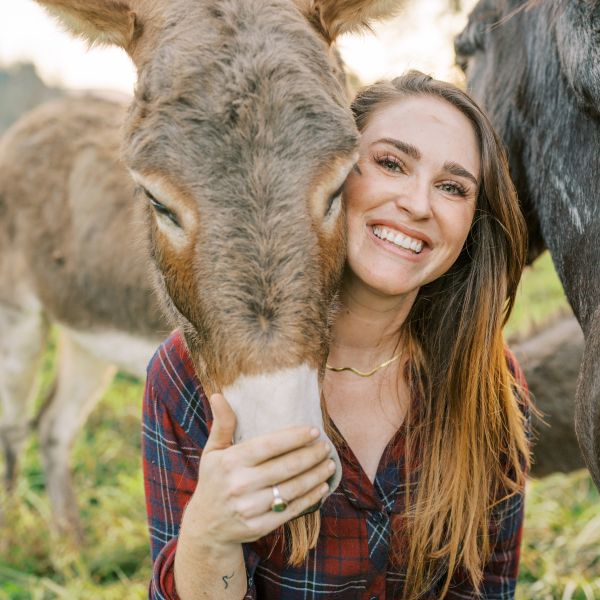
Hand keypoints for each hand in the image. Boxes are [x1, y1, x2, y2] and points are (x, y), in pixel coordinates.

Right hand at [181, 393, 334, 549]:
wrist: (207, 525)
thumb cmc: (214, 479)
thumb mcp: (213, 451)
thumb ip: (222, 424)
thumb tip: (218, 395)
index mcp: (231, 461)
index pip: (270, 445)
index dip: (295, 437)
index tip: (314, 430)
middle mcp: (240, 484)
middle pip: (286, 467)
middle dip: (311, 455)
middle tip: (326, 447)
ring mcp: (250, 508)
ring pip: (293, 488)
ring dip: (316, 475)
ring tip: (329, 464)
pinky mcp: (259, 527)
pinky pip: (291, 509)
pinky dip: (310, 498)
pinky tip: (322, 487)